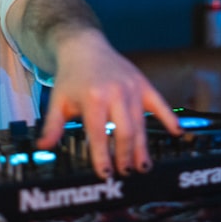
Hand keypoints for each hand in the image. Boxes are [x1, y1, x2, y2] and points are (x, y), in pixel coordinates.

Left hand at [35, 32, 180, 178]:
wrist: (85, 47)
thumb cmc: (72, 76)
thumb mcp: (58, 100)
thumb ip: (52, 126)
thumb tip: (43, 147)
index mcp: (93, 97)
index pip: (99, 133)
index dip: (102, 156)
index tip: (105, 174)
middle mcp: (115, 92)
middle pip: (124, 131)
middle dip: (125, 155)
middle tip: (125, 172)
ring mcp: (132, 88)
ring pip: (141, 123)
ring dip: (142, 147)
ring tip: (142, 166)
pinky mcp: (143, 84)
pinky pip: (159, 103)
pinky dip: (169, 118)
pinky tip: (177, 132)